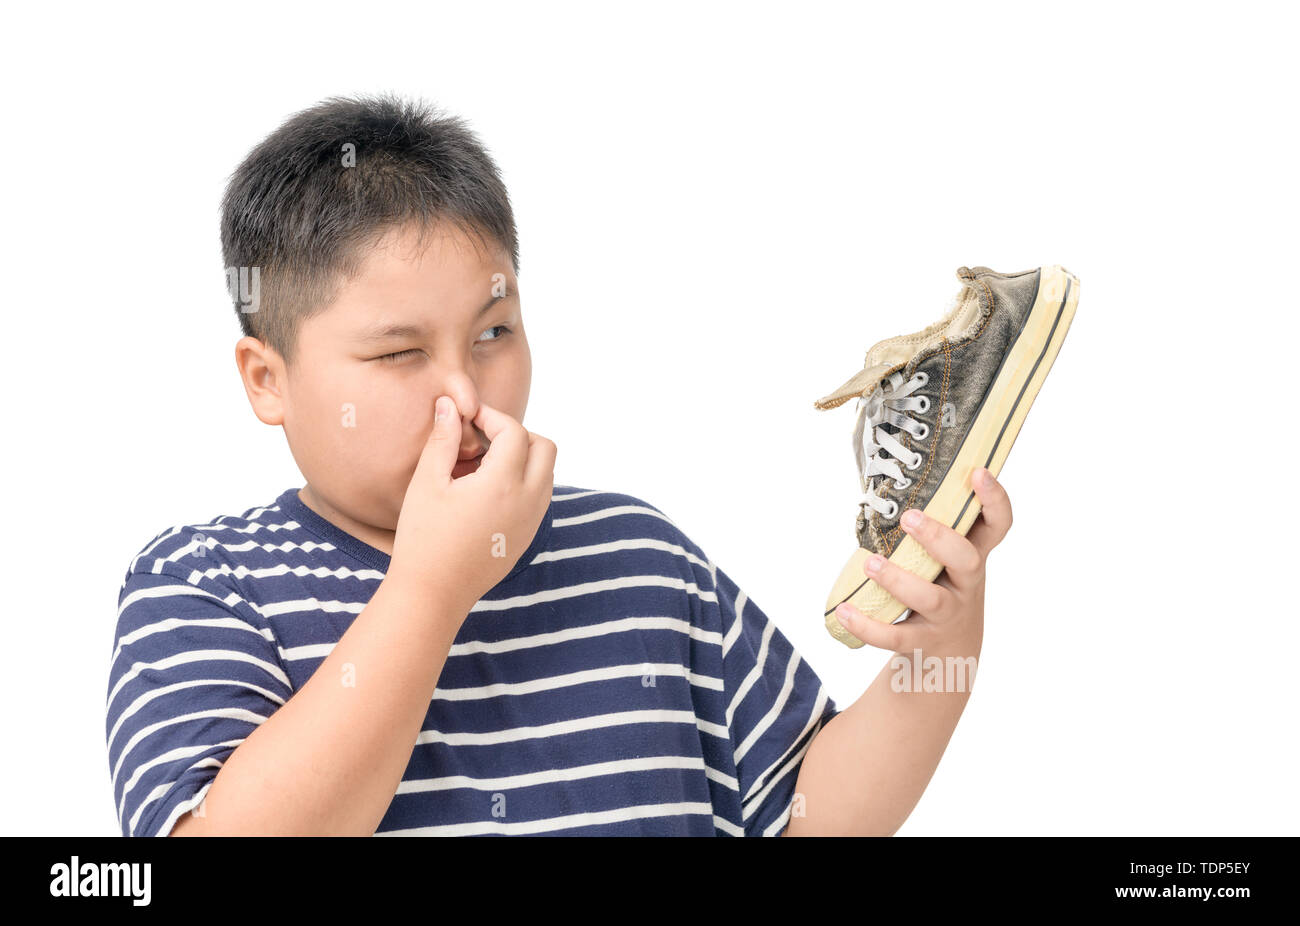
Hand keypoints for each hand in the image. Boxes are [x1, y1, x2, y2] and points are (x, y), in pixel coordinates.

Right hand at [388, 395, 556, 614]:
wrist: (433, 594)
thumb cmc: (424, 538)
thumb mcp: (427, 482)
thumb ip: (444, 439)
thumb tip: (451, 405)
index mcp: (504, 484)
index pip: (515, 432)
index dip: (492, 417)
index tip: (467, 418)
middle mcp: (528, 501)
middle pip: (545, 448)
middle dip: (517, 434)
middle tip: (481, 438)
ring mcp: (532, 521)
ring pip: (545, 472)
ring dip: (521, 458)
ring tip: (478, 466)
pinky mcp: (528, 537)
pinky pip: (538, 496)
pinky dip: (521, 482)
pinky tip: (484, 491)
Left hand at [834, 466, 1012, 654]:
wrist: (951, 652)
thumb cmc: (941, 587)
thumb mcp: (946, 559)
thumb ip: (931, 528)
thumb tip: (885, 484)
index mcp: (974, 555)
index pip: (998, 525)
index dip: (995, 499)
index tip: (979, 471)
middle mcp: (967, 584)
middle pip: (966, 560)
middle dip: (938, 538)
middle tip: (909, 518)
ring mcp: (947, 615)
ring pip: (930, 598)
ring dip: (899, 579)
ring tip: (871, 563)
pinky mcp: (922, 641)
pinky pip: (896, 636)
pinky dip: (868, 626)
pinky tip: (845, 612)